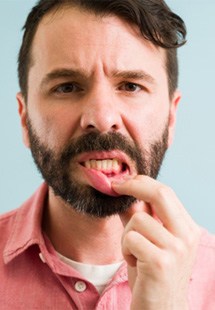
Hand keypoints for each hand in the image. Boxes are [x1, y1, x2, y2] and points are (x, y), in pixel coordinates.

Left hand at [112, 175, 200, 309]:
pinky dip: (125, 250)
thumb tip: (123, 192)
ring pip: (137, 220)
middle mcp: (187, 236)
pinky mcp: (160, 263)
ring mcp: (176, 249)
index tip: (122, 181)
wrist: (161, 309)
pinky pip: (131, 238)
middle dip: (133, 186)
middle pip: (160, 194)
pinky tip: (134, 263)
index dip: (141, 182)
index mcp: (187, 228)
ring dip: (126, 235)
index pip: (166, 192)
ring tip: (133, 253)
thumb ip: (139, 216)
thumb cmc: (152, 273)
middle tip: (115, 187)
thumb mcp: (148, 240)